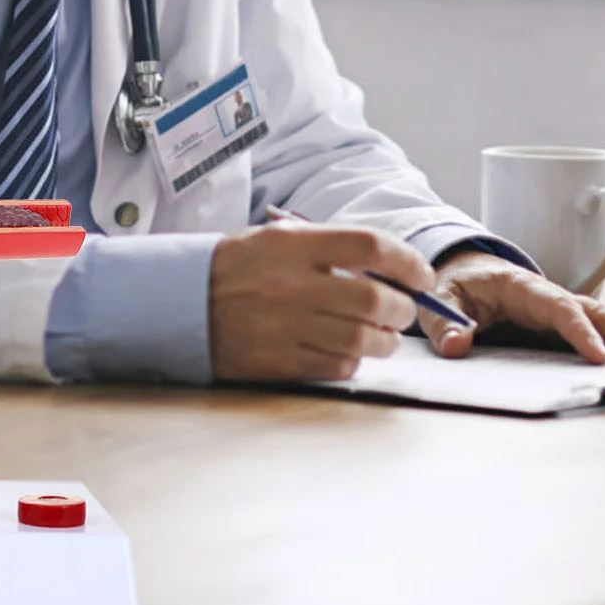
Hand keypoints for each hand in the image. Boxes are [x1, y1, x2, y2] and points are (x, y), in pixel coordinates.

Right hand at [209, 222, 434, 381]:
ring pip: (362, 339)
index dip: (406, 261)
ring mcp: (286, 326)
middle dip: (401, 307)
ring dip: (384, 338)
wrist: (182, 302)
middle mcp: (293, 284)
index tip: (422, 275)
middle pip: (373, 298)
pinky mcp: (279, 361)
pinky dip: (353, 361)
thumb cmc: (240, 266)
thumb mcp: (279, 238)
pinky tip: (349, 351)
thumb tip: (389, 268)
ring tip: (383, 333)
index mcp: (294, 245)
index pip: (370, 246)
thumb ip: (331, 246)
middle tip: (404, 309)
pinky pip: (336, 366)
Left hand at [422, 248, 604, 364]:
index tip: (598, 355)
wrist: (463, 272)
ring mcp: (559, 309)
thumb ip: (445, 322)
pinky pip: (598, 329)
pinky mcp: (562, 324)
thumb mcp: (442, 298)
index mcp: (522, 287)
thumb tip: (456, 347)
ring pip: (603, 319)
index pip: (557, 306)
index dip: (579, 330)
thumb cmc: (456, 285)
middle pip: (593, 311)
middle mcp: (548, 296)